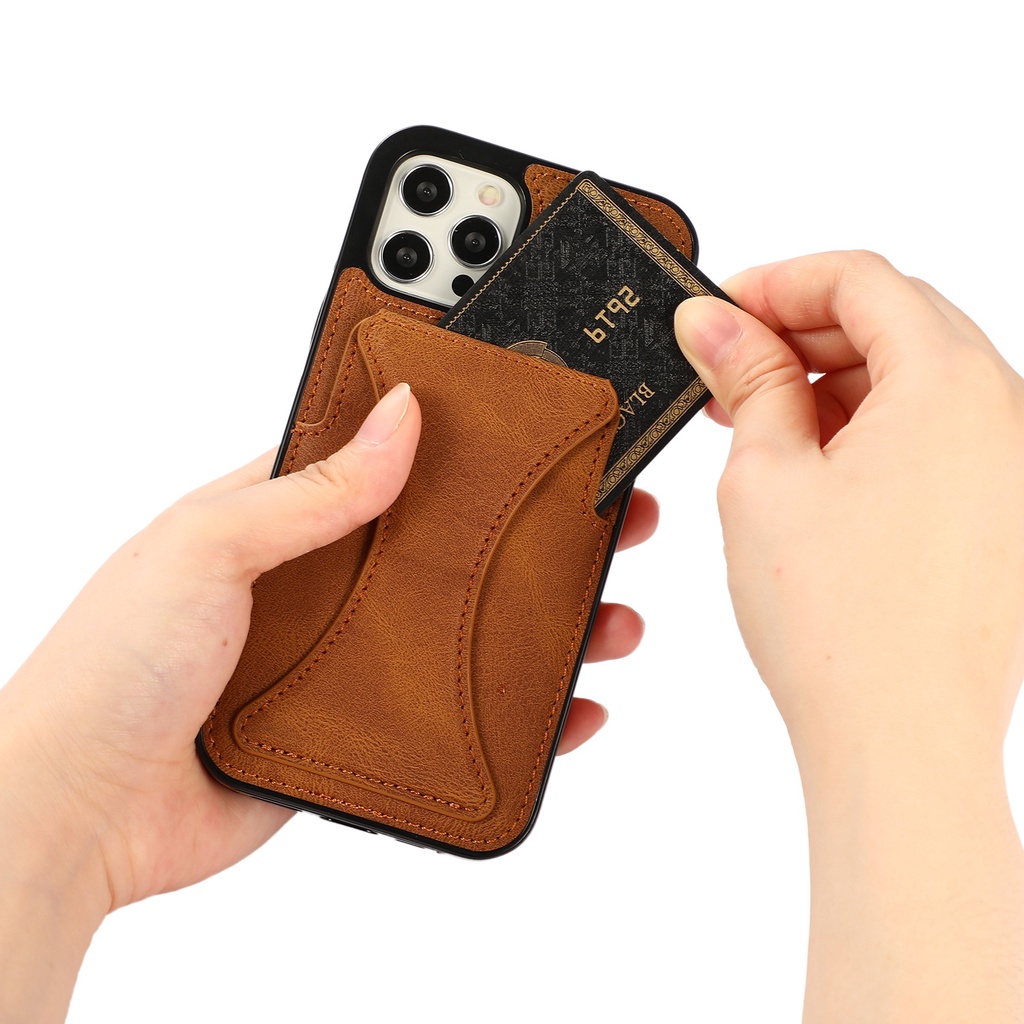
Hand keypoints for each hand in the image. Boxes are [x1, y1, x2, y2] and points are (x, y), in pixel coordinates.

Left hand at [0, 381, 651, 1015]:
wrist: (78, 812)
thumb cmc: (112, 664)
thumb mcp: (209, 546)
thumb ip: (310, 489)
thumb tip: (400, 414)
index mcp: (287, 517)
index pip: (397, 461)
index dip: (470, 442)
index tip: (543, 426)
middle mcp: (330, 582)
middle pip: (456, 548)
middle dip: (537, 534)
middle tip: (612, 515)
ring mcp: (350, 657)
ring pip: (469, 630)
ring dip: (545, 623)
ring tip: (612, 615)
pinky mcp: (362, 728)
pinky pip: (454, 711)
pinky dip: (515, 711)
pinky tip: (571, 707)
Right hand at [675, 251, 1023, 1018]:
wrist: (901, 743)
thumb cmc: (840, 624)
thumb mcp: (763, 476)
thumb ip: (746, 380)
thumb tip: (716, 324)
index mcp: (952, 383)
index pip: (862, 279)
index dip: (778, 280)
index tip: (720, 308)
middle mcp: (1002, 414)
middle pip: (895, 322)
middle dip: (803, 331)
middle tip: (728, 365)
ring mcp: (1008, 468)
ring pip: (912, 381)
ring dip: (831, 382)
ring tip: (756, 421)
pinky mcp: (998, 515)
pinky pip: (932, 437)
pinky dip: (867, 430)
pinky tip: (807, 465)